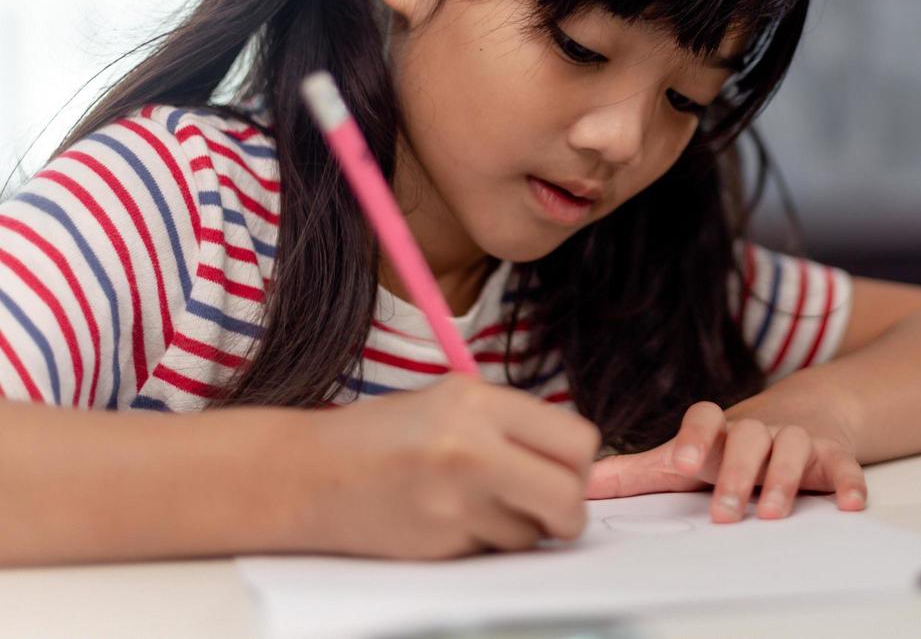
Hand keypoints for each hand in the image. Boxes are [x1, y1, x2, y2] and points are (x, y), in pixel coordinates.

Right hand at [289, 374, 601, 558]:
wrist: (307, 475)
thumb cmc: (383, 436)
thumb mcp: (452, 402)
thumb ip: (513, 424)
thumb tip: (577, 459)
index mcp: (479, 401)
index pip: (577, 440)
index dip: (580, 464)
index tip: (566, 471)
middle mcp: (472, 447)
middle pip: (570, 495)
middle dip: (569, 510)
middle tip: (552, 509)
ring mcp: (455, 501)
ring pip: (533, 534)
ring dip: (519, 529)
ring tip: (476, 505)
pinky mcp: (440, 544)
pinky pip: (494, 553)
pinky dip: (484, 544)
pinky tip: (448, 521)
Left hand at [585, 399, 867, 522]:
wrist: (806, 410)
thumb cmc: (731, 445)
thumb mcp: (687, 457)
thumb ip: (638, 473)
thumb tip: (581, 484)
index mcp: (720, 429)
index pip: (704, 418)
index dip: (694, 438)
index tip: (683, 462)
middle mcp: (759, 430)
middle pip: (750, 439)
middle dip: (738, 474)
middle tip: (724, 512)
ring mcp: (798, 439)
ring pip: (794, 449)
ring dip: (785, 479)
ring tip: (773, 512)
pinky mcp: (834, 455)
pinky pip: (844, 465)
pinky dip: (850, 482)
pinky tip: (849, 503)